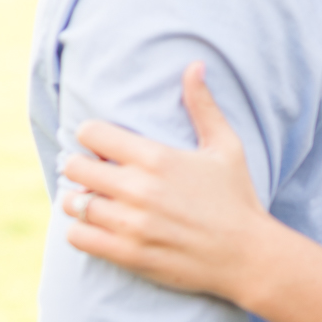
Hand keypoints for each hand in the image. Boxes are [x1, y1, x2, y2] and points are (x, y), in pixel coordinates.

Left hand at [60, 63, 268, 304]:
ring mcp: (132, 224)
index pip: (92, 133)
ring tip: (94, 200)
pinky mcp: (129, 254)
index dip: (92, 136)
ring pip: (73, 203)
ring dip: (78, 200)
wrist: (248, 256)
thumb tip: (194, 65)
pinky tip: (97, 227)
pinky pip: (78, 237)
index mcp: (158, 158)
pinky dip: (80, 230)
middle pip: (75, 167)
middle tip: (94, 174)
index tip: (102, 146)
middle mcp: (140, 189)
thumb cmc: (237, 198)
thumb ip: (203, 106)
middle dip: (80, 167)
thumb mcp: (226, 147)